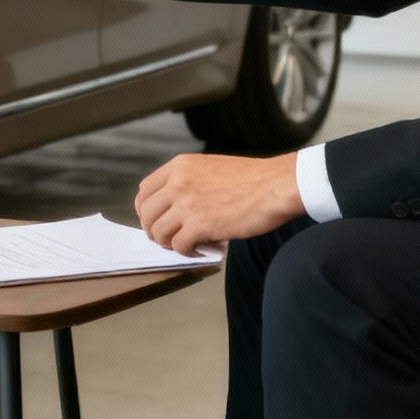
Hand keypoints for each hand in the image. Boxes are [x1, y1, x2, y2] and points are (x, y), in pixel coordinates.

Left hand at [134, 152, 304, 255]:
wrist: (275, 186)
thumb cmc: (252, 179)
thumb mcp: (211, 168)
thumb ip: (188, 182)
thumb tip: (174, 209)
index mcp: (179, 166)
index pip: (144, 191)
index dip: (147, 211)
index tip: (157, 221)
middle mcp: (177, 182)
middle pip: (146, 214)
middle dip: (155, 231)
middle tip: (170, 239)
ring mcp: (186, 203)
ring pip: (159, 232)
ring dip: (171, 243)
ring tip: (190, 245)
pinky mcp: (199, 224)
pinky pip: (178, 246)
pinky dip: (187, 252)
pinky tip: (203, 250)